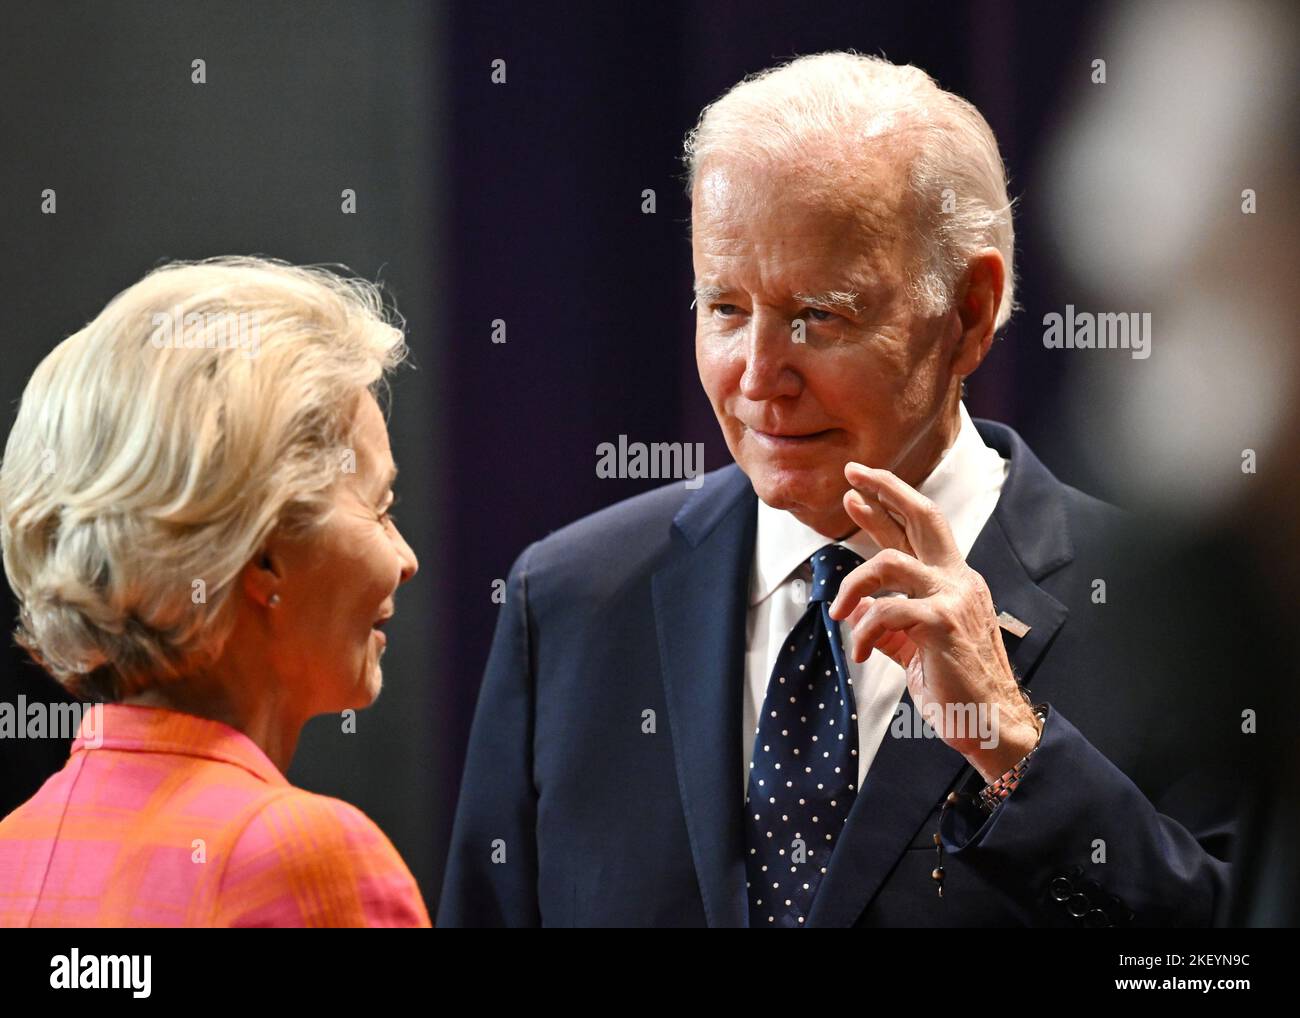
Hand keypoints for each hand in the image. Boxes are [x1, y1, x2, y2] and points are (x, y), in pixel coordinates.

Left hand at [827, 462, 1039, 781]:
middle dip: (886, 490)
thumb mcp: (914, 650)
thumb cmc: (956, 689)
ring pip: (889, 563)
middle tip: (851, 478)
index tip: (857, 489)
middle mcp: (957, 580)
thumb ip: (888, 626)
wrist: (992, 724)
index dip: (888, 506)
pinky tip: (858, 652)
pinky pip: (886, 611)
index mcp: (953, 583)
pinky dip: (863, 631)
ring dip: (852, 584)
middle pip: (923, 517)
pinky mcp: (943, 623)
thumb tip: (856, 611)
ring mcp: (953, 598)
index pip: (919, 532)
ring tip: (837, 611)